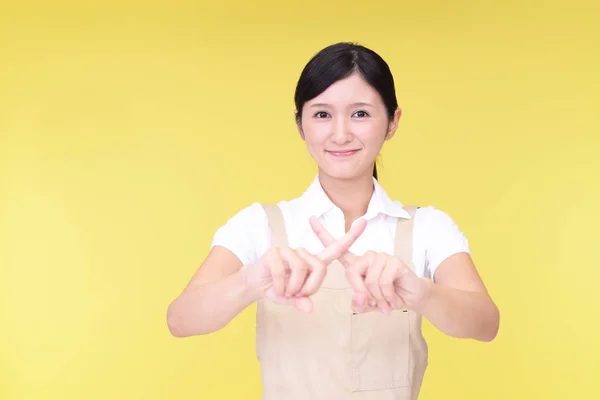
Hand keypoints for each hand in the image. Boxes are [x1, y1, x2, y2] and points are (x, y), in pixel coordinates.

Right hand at [244, 218, 366, 312]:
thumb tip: (309, 308)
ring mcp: (289, 250)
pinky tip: (276, 289)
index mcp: (313, 262)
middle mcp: (303, 253)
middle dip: (311, 287)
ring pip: (301, 269)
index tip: (364, 221)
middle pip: (320, 267)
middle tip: (299, 295)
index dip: (351, 236)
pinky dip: (280, 286)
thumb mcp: (293, 299)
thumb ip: (302, 302)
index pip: (336, 248)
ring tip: (286, 292)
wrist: (254, 285)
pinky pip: (282, 272)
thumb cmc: (278, 289)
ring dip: (294, 288)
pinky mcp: (275, 252)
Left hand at [309, 216, 430, 313]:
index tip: (311, 219)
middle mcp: (367, 256)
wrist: (411, 298)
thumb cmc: (387, 297)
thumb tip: (358, 300)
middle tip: (373, 304)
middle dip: (361, 293)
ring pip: (369, 281)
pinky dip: (387, 296)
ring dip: (377, 297)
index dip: (323, 234)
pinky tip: (393, 297)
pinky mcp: (394, 261)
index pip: (338, 247)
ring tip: (386, 300)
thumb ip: (359, 303)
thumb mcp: (368, 304)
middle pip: (352, 273)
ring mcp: (381, 256)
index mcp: (358, 264)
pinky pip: (382, 282)